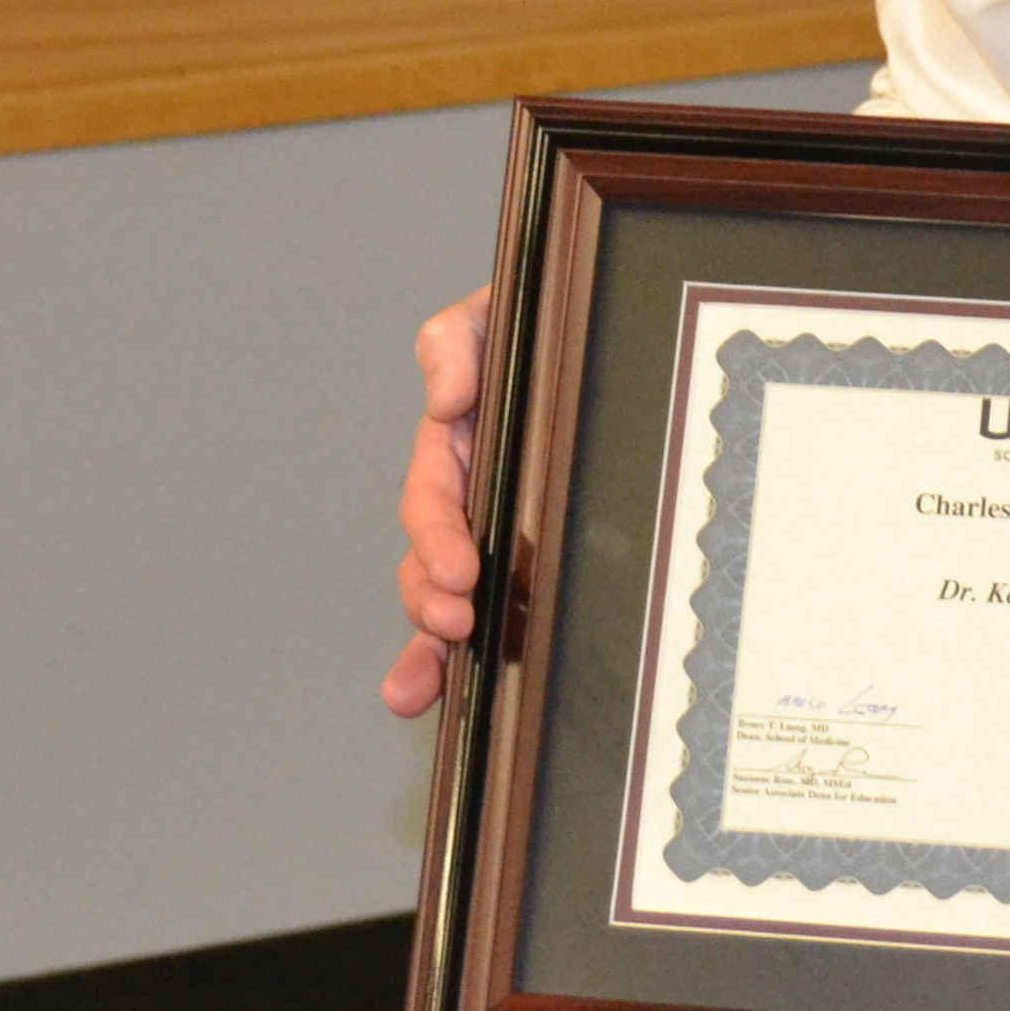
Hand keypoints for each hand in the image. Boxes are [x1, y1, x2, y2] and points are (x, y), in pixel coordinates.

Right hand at [378, 286, 495, 717]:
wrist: (590, 335)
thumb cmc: (537, 326)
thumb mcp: (489, 317)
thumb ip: (455, 343)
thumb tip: (447, 399)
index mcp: (458, 444)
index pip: (434, 497)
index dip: (438, 536)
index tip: (458, 572)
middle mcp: (471, 496)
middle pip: (431, 560)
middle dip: (430, 600)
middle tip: (455, 623)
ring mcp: (497, 533)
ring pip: (447, 598)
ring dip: (428, 646)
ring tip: (419, 686)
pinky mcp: (530, 561)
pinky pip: (491, 613)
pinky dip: (456, 657)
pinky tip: (439, 694)